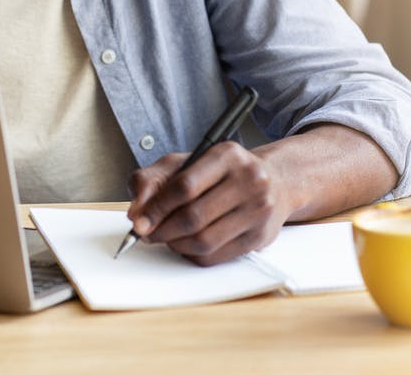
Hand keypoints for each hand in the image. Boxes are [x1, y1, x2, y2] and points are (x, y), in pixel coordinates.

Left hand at [126, 142, 292, 265]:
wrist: (273, 182)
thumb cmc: (221, 173)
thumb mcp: (184, 164)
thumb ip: (152, 180)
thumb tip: (136, 211)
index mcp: (227, 155)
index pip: (185, 186)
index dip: (156, 208)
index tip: (138, 221)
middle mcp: (249, 180)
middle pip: (193, 217)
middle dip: (162, 230)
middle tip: (147, 233)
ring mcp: (258, 210)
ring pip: (204, 241)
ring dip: (176, 245)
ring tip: (166, 238)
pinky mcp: (260, 236)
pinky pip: (217, 256)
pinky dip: (193, 255)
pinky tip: (186, 245)